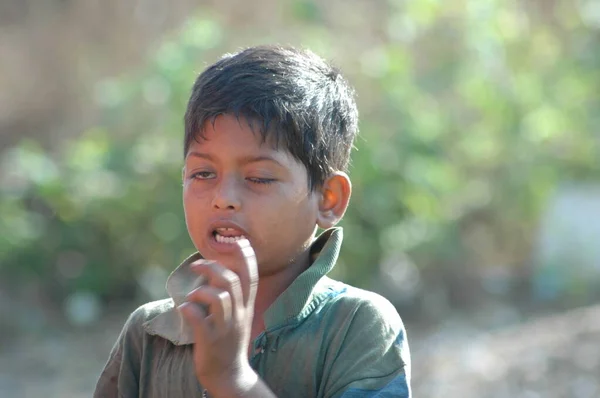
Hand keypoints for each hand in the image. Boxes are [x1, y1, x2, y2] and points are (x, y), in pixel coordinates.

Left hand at [178, 239, 258, 395]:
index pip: (251, 276)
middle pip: (232, 281)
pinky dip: (187, 309)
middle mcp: (239, 314)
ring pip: (219, 297)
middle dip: (213, 268)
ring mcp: (225, 328)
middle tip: (197, 265)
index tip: (239, 240)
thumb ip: (233, 296)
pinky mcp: (210, 340)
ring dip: (201, 290)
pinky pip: (198, 318)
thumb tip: (217, 271)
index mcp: (246, 307)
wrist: (229, 375)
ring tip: (192, 296)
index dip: (246, 256)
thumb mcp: (239, 317)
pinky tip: (183, 310)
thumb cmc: (229, 341)